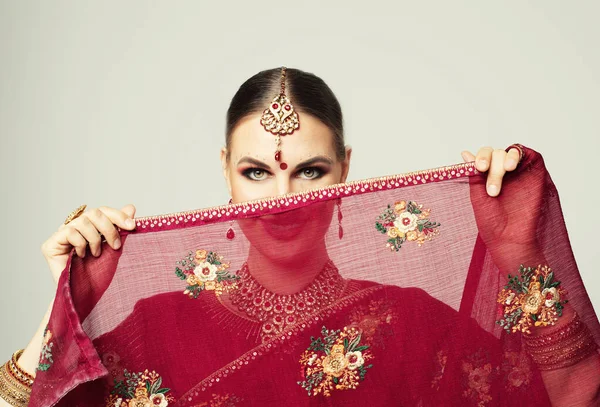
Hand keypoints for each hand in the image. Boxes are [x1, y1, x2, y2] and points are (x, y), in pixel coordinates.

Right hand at [41, 204, 136, 282]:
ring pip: (82, 221)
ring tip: (97, 254)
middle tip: (116, 246)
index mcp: (89, 225)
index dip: (118, 215)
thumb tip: (131, 208)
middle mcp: (74, 226)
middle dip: (109, 229)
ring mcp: (61, 233)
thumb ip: (120, 228)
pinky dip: (81, 244)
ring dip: (95, 239)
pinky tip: (81, 256)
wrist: (83, 294)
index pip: (104, 211)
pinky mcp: (50, 243)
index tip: (132, 226)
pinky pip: (70, 232)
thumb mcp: (113, 247)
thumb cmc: (98, 271)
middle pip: (94, 213)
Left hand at [468, 145, 547, 271]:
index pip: (484, 156)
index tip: (479, 168)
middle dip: (493, 167)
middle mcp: (503, 171)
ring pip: (510, 152)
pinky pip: (528, 154)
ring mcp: (519, 171)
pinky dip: (518, 154)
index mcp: (488, 175)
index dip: (480, 157)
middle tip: (493, 189)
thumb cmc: (492, 221)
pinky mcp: (535, 171)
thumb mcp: (478, 195)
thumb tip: (465, 152)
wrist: (510, 237)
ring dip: (505, 158)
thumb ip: (474, 174)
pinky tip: (511, 166)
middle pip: (496, 154)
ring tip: (506, 171)